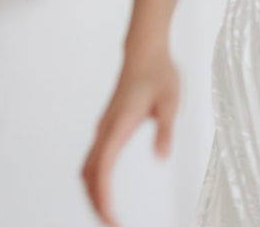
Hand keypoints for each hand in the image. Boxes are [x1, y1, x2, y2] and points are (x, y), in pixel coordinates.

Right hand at [80, 50, 180, 225]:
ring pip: (88, 169)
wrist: (145, 49)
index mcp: (119, 125)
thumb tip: (161, 158)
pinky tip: (107, 192)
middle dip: (96, 204)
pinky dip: (96, 181)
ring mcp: (104, 128)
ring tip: (109, 216)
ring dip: (94, 194)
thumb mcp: (171, 100)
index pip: (102, 171)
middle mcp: (106, 129)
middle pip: (89, 175)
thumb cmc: (160, 73)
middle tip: (113, 226)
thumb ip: (166, 129)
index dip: (104, 199)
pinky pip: (94, 160)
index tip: (113, 221)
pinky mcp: (107, 126)